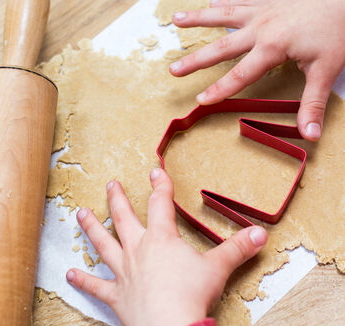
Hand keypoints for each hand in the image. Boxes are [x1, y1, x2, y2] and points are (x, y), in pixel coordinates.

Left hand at [66, 169, 266, 325]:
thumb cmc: (191, 295)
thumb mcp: (218, 267)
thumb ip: (238, 248)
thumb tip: (261, 233)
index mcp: (161, 240)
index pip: (161, 204)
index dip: (160, 185)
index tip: (155, 170)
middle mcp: (138, 250)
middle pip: (124, 217)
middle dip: (117, 199)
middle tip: (110, 184)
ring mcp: (124, 272)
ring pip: (103, 244)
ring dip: (91, 228)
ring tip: (80, 214)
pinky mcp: (117, 296)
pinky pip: (96, 286)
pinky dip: (83, 280)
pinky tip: (69, 274)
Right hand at [170, 0, 344, 141]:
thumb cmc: (338, 30)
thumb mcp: (327, 70)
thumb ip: (313, 104)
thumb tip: (308, 136)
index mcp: (272, 47)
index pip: (240, 74)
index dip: (219, 90)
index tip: (200, 100)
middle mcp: (261, 27)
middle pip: (221, 47)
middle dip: (195, 60)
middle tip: (174, 70)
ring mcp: (263, 10)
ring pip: (223, 15)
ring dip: (198, 19)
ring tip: (176, 21)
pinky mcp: (268, 0)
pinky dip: (223, 0)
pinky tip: (210, 1)